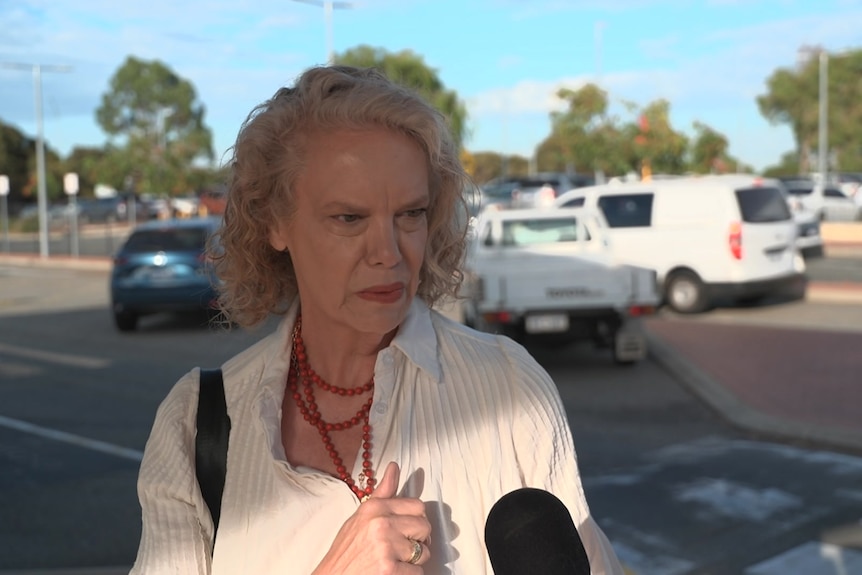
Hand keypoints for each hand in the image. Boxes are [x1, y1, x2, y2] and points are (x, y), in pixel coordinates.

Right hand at [312, 462, 431, 573]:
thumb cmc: (347, 549)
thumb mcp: (360, 516)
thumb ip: (383, 493)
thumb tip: (394, 466)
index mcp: (375, 508)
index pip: (418, 506)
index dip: (415, 520)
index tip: (407, 530)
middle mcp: (381, 524)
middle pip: (425, 527)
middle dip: (418, 540)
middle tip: (401, 548)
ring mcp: (386, 547)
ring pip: (424, 552)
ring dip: (413, 561)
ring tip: (394, 560)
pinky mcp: (389, 570)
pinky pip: (418, 571)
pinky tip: (392, 572)